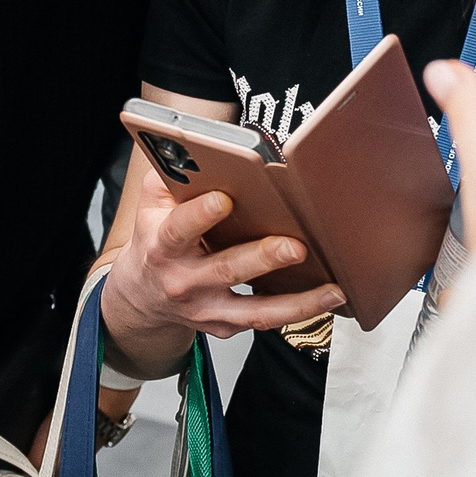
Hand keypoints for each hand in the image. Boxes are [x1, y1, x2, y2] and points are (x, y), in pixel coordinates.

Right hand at [100, 147, 347, 352]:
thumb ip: (169, 176)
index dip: (200, 215)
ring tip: (332, 290)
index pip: (178, 230)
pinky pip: (264, 320)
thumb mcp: (151, 205)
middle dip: (263, 258)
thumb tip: (199, 151)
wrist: (142, 295)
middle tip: (295, 246)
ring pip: (254, 311)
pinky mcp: (225, 325)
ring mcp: (205, 307)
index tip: (225, 200)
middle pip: (225, 270)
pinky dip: (297, 312)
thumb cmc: (155, 241)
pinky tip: (327, 299)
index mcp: (162, 245)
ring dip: (297, 302)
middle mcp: (183, 281)